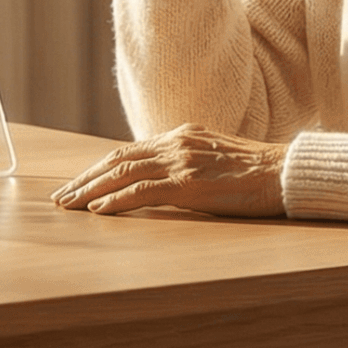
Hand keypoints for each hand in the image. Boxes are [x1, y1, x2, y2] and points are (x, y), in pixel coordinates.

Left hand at [52, 125, 286, 217]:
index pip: (129, 151)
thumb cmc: (259, 173)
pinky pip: (142, 191)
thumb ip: (189, 163)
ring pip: (122, 173)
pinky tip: (98, 210)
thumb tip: (166, 181)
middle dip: (85, 179)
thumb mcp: (217, 160)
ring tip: (68, 204)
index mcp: (182, 136)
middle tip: (61, 197)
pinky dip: (116, 200)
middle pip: (117, 159)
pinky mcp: (189, 183)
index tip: (79, 183)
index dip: (99, 168)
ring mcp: (181, 161)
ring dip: (90, 190)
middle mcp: (176, 143)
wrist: (287, 172)